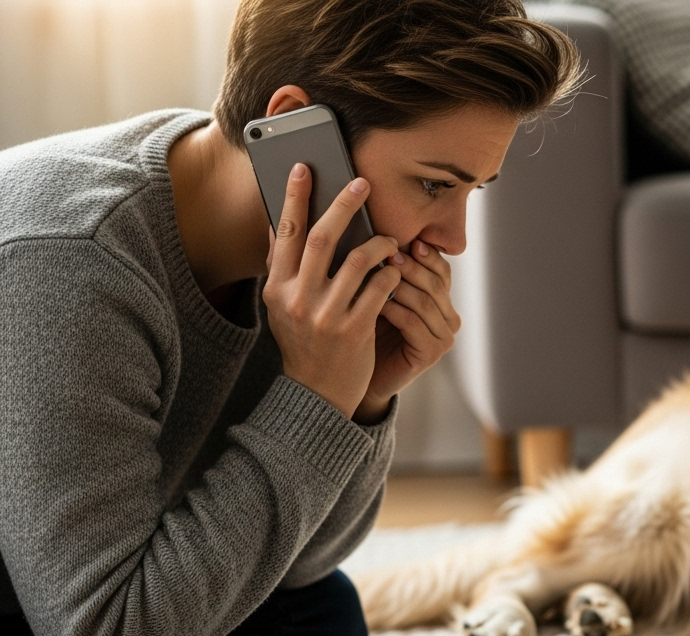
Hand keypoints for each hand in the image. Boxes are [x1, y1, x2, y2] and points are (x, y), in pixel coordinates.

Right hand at [262, 164, 402, 418]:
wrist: (317, 394)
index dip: (294, 198)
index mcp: (276, 289)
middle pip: (321, 238)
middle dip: (343, 205)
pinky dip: (390, 274)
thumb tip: (276, 221)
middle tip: (362, 183)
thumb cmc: (304, 342)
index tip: (303, 168)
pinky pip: (379, 288)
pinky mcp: (354, 329)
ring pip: (356, 261)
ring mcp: (326, 315)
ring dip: (378, 244)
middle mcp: (297, 299)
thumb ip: (281, 266)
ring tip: (388, 240)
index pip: (285, 233)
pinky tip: (395, 271)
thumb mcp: (281, 306)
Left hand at [353, 239, 461, 421]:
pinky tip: (373, 303)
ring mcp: (443, 337)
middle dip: (411, 266)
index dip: (425, 254)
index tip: (405, 240)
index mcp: (442, 301)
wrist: (360, 377)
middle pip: (436, 283)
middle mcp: (449, 318)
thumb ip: (389, 270)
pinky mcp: (431, 353)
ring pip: (425, 301)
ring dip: (399, 286)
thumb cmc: (366, 331)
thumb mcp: (378, 294)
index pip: (441, 270)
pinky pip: (413, 323)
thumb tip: (381, 233)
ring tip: (375, 275)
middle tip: (387, 253)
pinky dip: (394, 309)